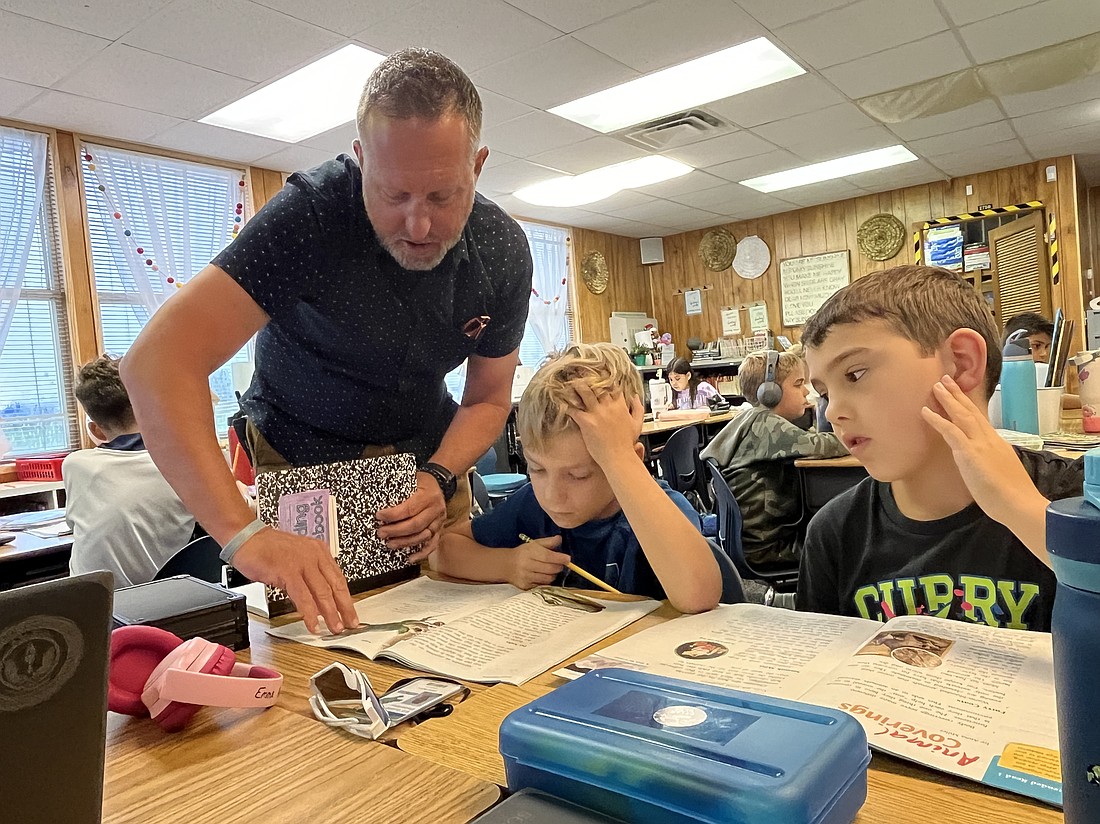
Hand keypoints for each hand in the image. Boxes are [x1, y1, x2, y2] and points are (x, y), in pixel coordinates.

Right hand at [231, 528, 357, 634]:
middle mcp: (314, 555)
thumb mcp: (297, 560)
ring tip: (334, 628)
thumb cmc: (268, 549)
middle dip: (345, 608)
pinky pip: (302, 596)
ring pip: (322, 592)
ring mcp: (301, 563)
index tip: (351, 613)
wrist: (246, 537)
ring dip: (330, 614)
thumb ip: (310, 578)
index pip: (339, 578)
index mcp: (319, 551)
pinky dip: (308, 613)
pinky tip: (313, 623)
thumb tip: (320, 603)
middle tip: (350, 624)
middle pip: (335, 586)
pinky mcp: (287, 571)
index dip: (347, 599)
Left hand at [376, 472, 446, 561]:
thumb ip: (400, 489)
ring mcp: (439, 521)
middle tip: (381, 533)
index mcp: (428, 496)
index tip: (379, 516)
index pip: (409, 509)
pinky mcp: (440, 529)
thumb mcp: (412, 478)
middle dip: (396, 531)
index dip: (393, 515)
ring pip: (422, 536)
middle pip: (415, 525)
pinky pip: (432, 544)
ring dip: (405, 542)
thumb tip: (378, 497)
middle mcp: (436, 509)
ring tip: (390, 544)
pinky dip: (422, 553)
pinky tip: (410, 558)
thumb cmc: (421, 481)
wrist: (439, 481)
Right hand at [509, 535, 570, 588]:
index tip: (567, 559)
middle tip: (559, 564)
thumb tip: (559, 539)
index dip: (560, 558)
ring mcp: (526, 577)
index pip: (548, 556)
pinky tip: (544, 576)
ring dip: (553, 574)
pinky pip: (543, 586)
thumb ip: (548, 542)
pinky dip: (546, 581)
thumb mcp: (534, 544)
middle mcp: (527, 565)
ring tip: (551, 570)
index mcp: (529, 552)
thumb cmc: (523, 553)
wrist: (506, 565)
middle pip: (550, 569)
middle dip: (559, 567)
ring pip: (548, 579)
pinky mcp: (526, 586)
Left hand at [565, 381, 643, 466]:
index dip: (604, 377)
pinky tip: (560, 400)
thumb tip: (635, 396)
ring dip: (576, 386)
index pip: (612, 385)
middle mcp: (608, 406)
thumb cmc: (627, 443)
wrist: (618, 458)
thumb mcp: (637, 423)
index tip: (597, 373)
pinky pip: (574, 409)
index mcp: (620, 405)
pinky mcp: (586, 422)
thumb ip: (637, 408)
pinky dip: (567, 404)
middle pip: (597, 384)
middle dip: (587, 376)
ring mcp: (597, 414)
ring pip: (584, 392)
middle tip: (578, 371)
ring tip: (568, 380)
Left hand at [921, 375, 1048, 522]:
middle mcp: (989, 439)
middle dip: (957, 395)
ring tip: (936, 386)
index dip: (968, 406)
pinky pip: (951, 431)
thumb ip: (991, 463)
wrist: (1020, 504)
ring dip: (947, 399)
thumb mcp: (1003, 473)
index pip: (980, 420)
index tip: (959, 394)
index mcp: (997, 443)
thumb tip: (984, 463)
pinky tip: (925, 411)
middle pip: (971, 412)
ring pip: (961, 415)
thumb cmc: (1013, 495)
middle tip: (945, 380)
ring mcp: (980, 444)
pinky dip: (937, 420)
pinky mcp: (970, 453)